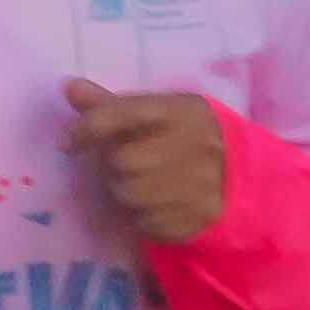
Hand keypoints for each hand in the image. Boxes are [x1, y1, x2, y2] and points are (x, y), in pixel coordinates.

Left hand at [64, 77, 231, 244]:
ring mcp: (198, 186)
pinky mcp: (196, 220)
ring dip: (124, 193)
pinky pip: (144, 223)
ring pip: (128, 195)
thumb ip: (112, 104)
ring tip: (142, 184)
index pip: (125, 114)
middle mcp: (193, 146)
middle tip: (125, 165)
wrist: (242, 178)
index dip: (89, 127)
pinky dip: (141, 218)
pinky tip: (156, 205)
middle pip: (121, 161)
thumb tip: (68, 86)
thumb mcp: (159, 112)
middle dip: (113, 165)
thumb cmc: (188, 137)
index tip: (67, 142)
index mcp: (182, 111)